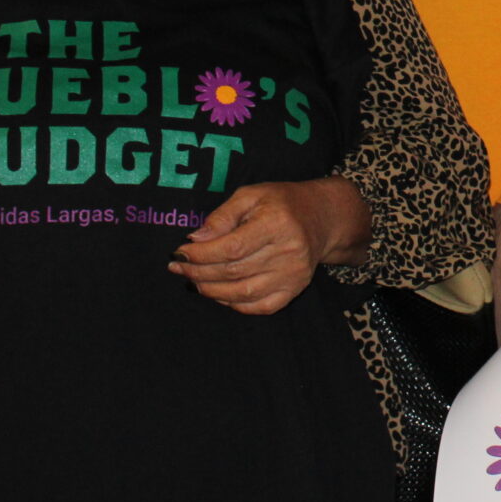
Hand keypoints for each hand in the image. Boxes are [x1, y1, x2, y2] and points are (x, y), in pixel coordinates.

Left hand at [170, 177, 370, 313]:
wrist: (322, 218)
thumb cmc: (281, 203)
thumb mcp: (251, 195)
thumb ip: (222, 215)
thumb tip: (196, 239)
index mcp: (277, 223)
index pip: (231, 247)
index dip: (201, 254)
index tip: (180, 252)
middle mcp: (288, 251)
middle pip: (233, 271)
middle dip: (198, 272)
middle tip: (179, 268)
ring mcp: (293, 274)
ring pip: (242, 293)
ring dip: (210, 290)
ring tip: (194, 281)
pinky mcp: (294, 289)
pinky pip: (259, 306)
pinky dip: (234, 303)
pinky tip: (219, 292)